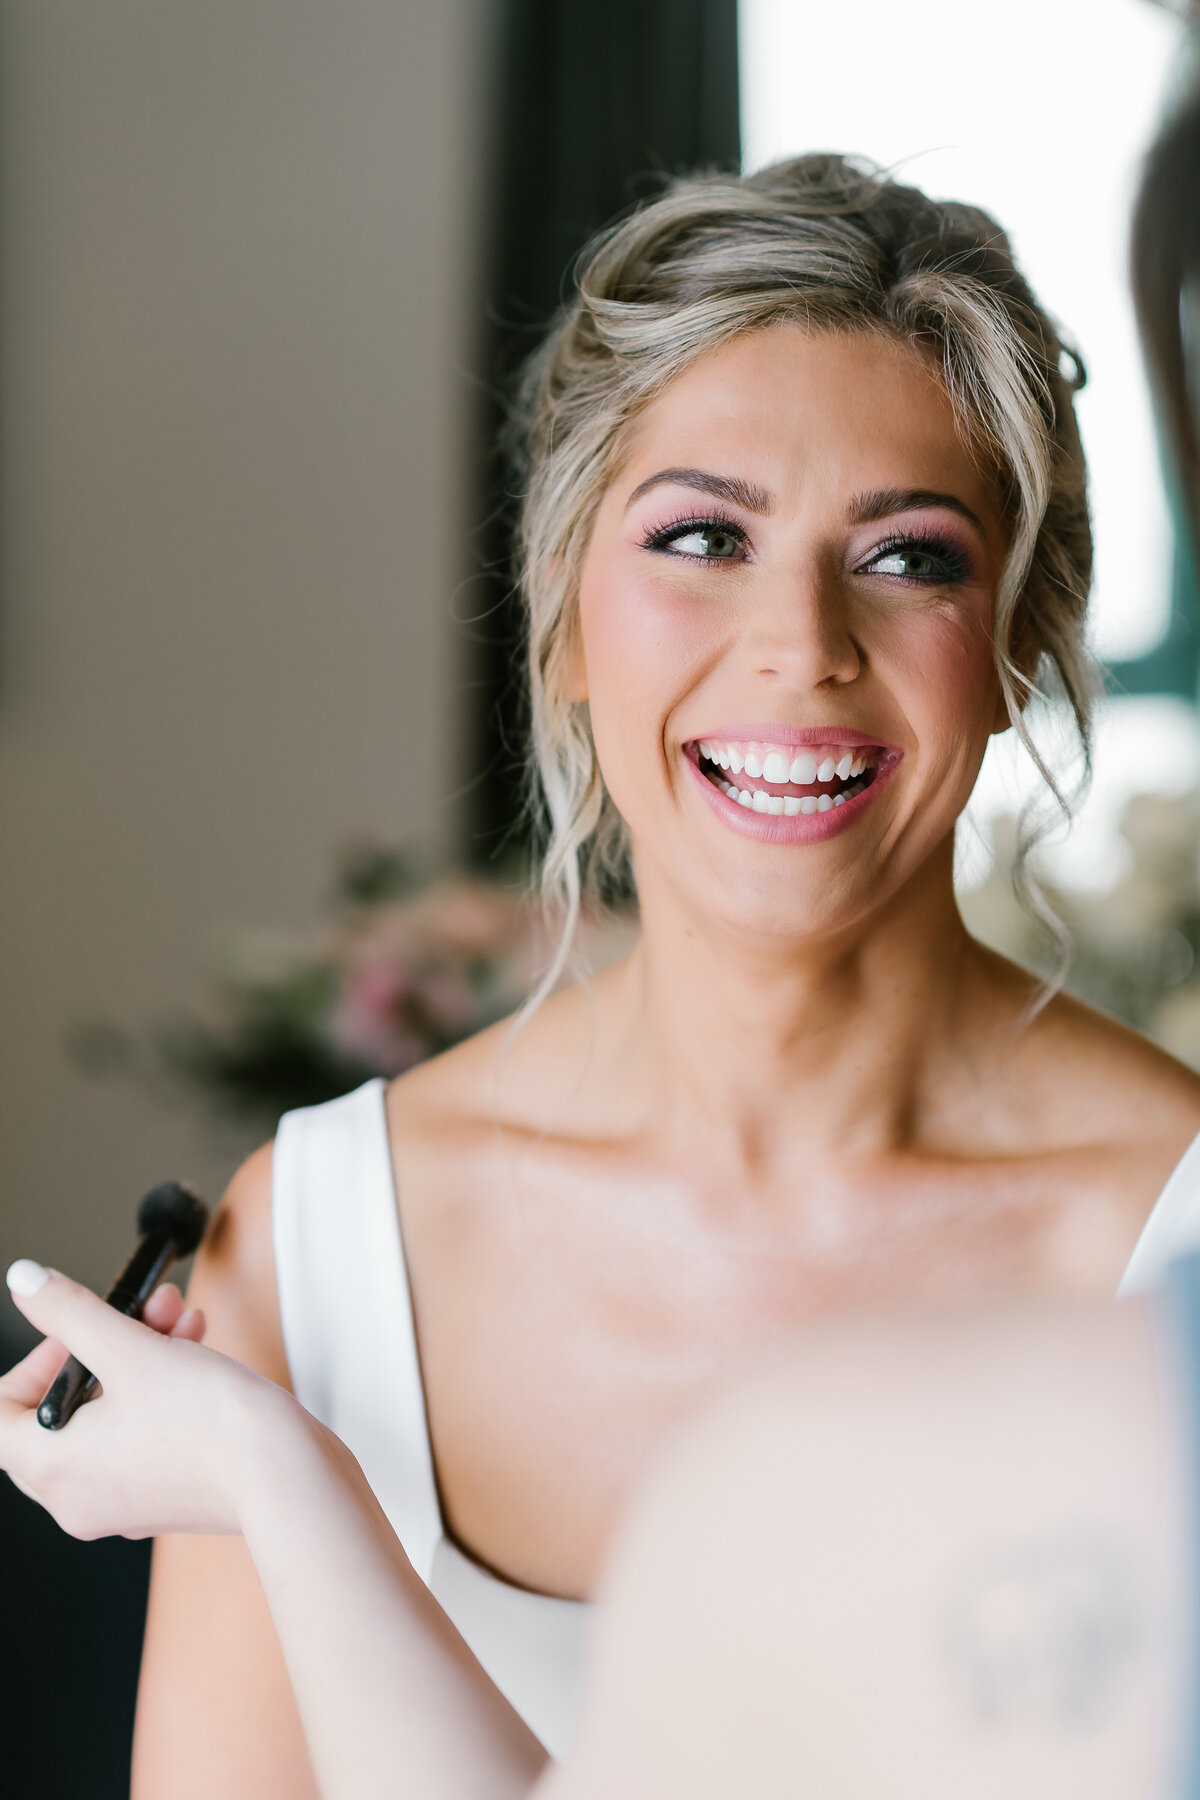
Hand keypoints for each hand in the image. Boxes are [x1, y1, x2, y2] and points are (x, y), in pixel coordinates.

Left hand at [1, 1261, 286, 1539]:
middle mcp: (75, 1496)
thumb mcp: (131, 1349)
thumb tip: (23, 1281)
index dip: (30, 1362)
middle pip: (58, 1408)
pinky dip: (156, 1392)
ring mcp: (119, 1503)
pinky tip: (193, 1351)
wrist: (284, 1475)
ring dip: (135, 1358)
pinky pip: (138, 1436)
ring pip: (104, 1416)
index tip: (72, 1333)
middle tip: (134, 1315)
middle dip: (99, 1347)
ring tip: (178, 1320)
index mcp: (52, 1468)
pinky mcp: (160, 1497)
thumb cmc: (210, 1424)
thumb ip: (70, 1311)